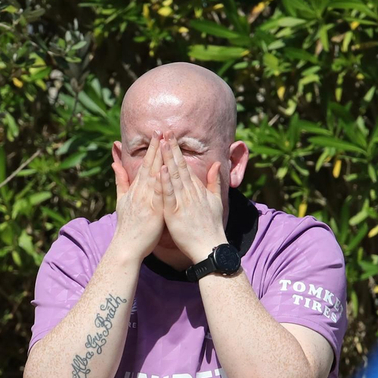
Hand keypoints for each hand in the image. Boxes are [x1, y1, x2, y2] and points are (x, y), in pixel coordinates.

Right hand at [111, 142, 164, 258]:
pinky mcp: (153, 210)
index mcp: (136, 188)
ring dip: (160, 159)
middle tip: (162, 130)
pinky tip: (166, 170)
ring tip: (165, 144)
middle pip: (150, 165)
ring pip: (154, 176)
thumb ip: (120, 180)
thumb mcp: (121, 199)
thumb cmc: (128, 224)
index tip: (157, 133)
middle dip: (156, 147)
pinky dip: (161, 181)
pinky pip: (158, 193)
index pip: (145, 164)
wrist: (127, 245)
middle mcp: (141, 191)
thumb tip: (115, 164)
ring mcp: (147, 200)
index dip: (151, 148)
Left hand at [157, 132, 226, 261]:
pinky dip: (165, 182)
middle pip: (179, 166)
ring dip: (167, 159)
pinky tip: (161, 170)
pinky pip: (170, 195)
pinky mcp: (176, 213)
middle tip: (164, 131)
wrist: (210, 246)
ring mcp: (183, 201)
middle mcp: (190, 192)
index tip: (170, 136)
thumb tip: (216, 164)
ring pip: (174, 176)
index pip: (185, 165)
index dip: (177, 150)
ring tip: (160, 143)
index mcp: (197, 189)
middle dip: (171, 148)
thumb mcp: (216, 200)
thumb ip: (214, 181)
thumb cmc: (211, 225)